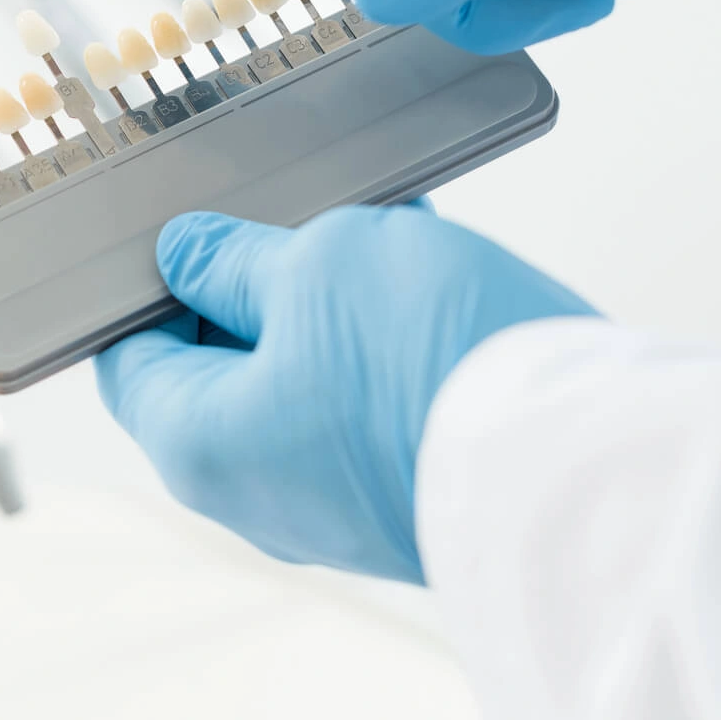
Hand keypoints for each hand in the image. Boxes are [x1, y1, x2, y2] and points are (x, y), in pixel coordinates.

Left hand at [96, 207, 594, 582]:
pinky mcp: (410, 498)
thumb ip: (238, 258)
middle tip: (300, 212)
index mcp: (197, 445)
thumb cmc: (433, 370)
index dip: (148, 282)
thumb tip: (186, 254)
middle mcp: (255, 494)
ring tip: (380, 227)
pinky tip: (427, 271)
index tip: (188, 225)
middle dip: (256, 283)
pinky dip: (386, 342)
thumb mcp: (318, 264)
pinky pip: (374, 407)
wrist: (592, 471)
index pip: (128, 357)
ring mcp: (336, 506)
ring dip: (334, 303)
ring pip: (308, 382)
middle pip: (221, 369)